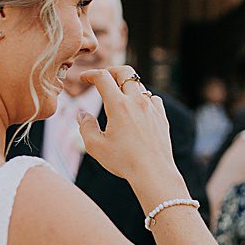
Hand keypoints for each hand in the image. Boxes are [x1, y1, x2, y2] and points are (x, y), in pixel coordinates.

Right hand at [74, 67, 183, 206]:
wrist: (154, 173)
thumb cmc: (123, 161)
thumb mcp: (95, 146)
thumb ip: (85, 126)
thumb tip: (82, 114)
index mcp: (118, 105)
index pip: (102, 77)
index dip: (90, 74)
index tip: (84, 78)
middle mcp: (137, 102)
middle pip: (125, 72)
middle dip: (111, 71)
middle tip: (104, 78)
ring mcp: (152, 109)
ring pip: (139, 85)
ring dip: (127, 85)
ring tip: (119, 96)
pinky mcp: (162, 118)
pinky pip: (154, 99)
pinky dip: (144, 98)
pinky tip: (139, 108)